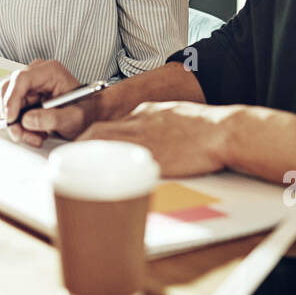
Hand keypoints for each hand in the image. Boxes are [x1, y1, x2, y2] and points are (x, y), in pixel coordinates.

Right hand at [0, 59, 93, 146]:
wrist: (88, 115)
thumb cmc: (85, 112)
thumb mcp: (72, 118)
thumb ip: (52, 119)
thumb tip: (27, 120)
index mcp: (51, 71)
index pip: (21, 79)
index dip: (12, 99)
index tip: (11, 118)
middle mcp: (37, 73)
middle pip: (10, 90)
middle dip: (12, 115)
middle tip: (20, 134)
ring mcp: (30, 84)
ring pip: (9, 102)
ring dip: (18, 124)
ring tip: (35, 136)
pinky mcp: (26, 95)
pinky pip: (13, 110)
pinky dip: (20, 125)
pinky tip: (35, 132)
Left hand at [76, 101, 233, 177]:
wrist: (223, 131)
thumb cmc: (206, 128)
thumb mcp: (175, 117)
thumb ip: (157, 125)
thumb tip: (149, 142)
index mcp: (146, 112)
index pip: (110, 123)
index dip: (94, 137)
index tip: (87, 148)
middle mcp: (139, 122)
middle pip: (98, 131)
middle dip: (82, 146)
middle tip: (72, 160)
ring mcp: (144, 139)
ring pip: (102, 144)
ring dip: (86, 157)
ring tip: (76, 171)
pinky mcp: (151, 157)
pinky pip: (119, 163)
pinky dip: (104, 170)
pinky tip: (95, 181)